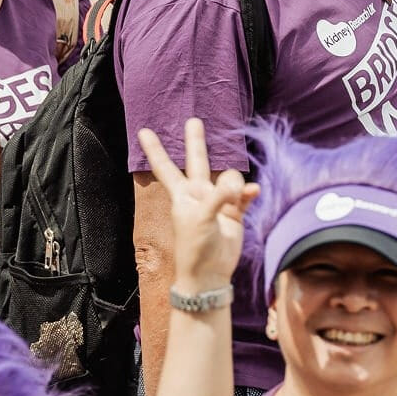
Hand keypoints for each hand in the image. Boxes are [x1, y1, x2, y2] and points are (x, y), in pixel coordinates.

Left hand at [138, 118, 257, 293]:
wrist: (209, 275)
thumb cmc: (195, 248)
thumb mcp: (201, 219)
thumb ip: (218, 197)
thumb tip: (237, 184)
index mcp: (182, 195)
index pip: (165, 167)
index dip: (156, 149)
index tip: (143, 131)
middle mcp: (199, 195)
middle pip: (197, 162)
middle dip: (196, 142)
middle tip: (193, 120)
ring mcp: (217, 203)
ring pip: (228, 179)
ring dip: (234, 182)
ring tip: (236, 195)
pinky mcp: (234, 214)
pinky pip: (243, 196)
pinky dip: (248, 193)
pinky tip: (253, 193)